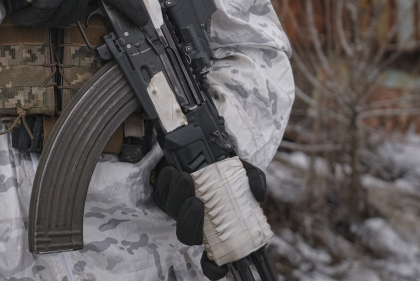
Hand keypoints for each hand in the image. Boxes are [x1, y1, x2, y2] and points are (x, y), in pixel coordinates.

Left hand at [151, 158, 267, 278]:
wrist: (209, 151)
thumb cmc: (228, 172)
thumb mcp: (247, 175)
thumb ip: (255, 182)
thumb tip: (259, 195)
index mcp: (214, 229)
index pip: (212, 260)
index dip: (213, 269)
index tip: (218, 267)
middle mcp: (195, 223)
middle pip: (187, 235)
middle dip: (189, 221)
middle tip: (197, 202)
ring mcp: (179, 209)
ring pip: (172, 212)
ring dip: (177, 196)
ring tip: (186, 179)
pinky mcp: (165, 192)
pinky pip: (160, 192)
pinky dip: (166, 181)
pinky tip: (173, 171)